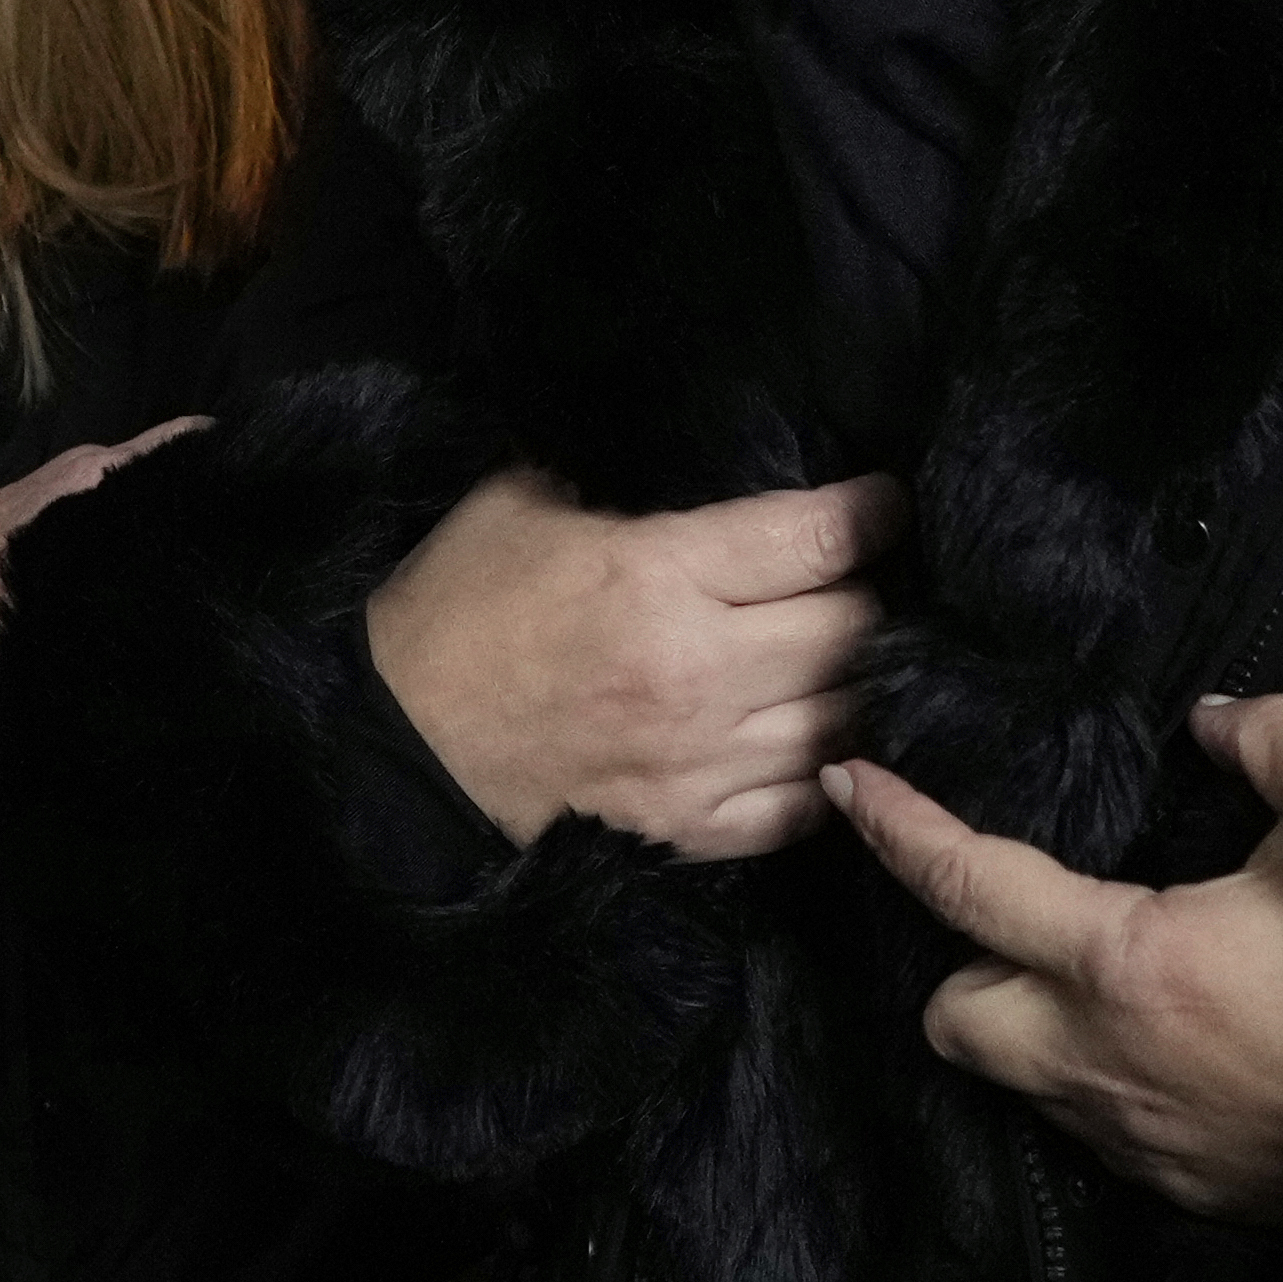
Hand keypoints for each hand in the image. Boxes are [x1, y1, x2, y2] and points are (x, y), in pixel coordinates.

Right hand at [366, 468, 904, 858]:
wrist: (398, 746)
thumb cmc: (457, 608)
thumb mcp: (524, 503)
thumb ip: (620, 480)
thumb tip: (686, 454)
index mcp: (658, 575)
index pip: (815, 541)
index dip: (869, 515)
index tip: (884, 506)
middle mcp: (697, 669)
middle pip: (851, 630)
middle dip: (866, 597)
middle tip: (853, 582)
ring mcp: (698, 758)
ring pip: (841, 718)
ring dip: (854, 684)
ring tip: (847, 657)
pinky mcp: (687, 826)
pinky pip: (800, 804)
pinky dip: (823, 769)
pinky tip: (818, 736)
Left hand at [830, 692, 1282, 1224]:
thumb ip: (1272, 745)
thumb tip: (1215, 719)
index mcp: (1123, 959)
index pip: (969, 887)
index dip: (901, 831)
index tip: (849, 786)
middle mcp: (1096, 1056)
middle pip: (952, 1015)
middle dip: (961, 967)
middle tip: (1016, 922)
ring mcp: (1128, 1134)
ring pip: (1017, 1080)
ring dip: (1030, 1028)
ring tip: (1092, 979)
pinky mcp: (1173, 1185)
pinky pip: (1093, 1128)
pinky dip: (1099, 1081)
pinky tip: (1163, 1044)